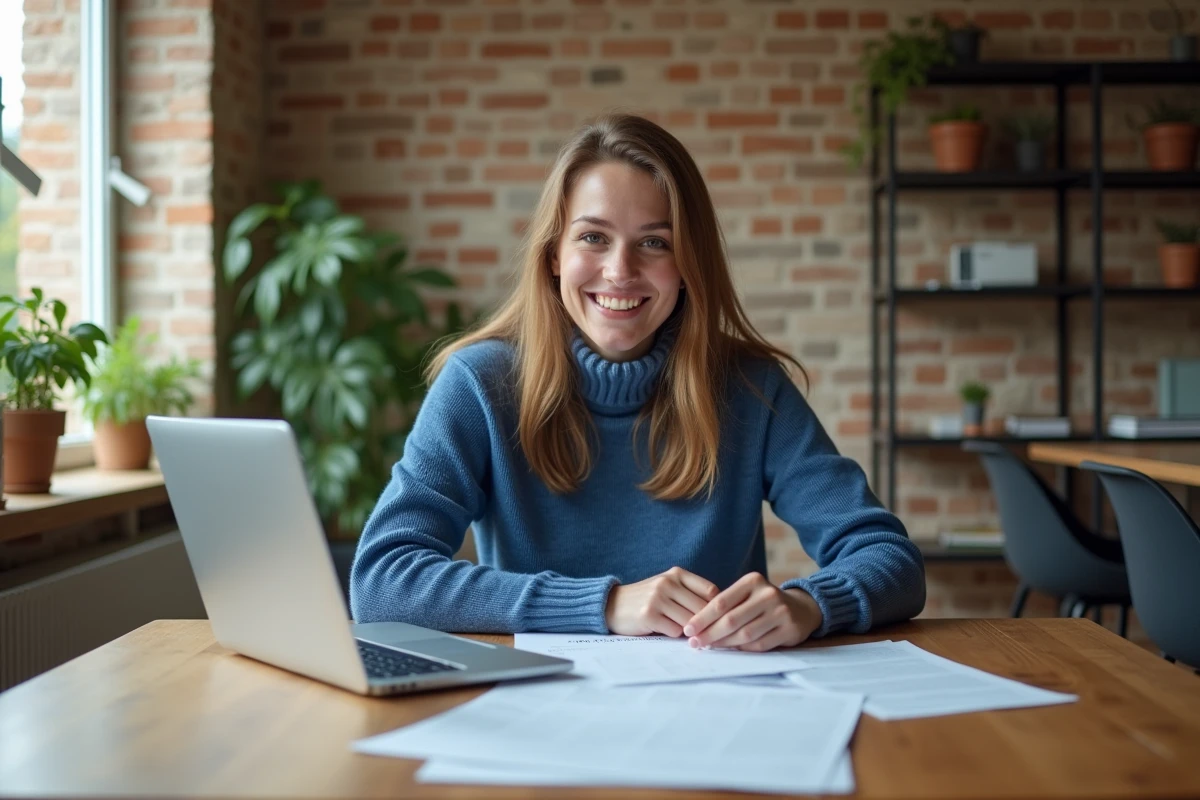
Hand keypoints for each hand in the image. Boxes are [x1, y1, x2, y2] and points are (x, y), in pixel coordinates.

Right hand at [605, 567, 718, 636]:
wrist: (612, 605)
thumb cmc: (647, 599)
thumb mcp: (668, 587)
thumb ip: (690, 594)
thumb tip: (720, 613)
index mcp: (676, 573)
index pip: (710, 591)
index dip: (718, 608)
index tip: (719, 620)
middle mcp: (667, 583)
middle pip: (702, 608)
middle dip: (707, 624)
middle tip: (710, 635)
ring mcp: (657, 598)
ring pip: (689, 621)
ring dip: (691, 632)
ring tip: (689, 635)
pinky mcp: (649, 615)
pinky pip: (674, 631)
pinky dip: (675, 636)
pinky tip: (668, 632)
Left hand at [682, 572, 822, 651]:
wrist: (801, 608)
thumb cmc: (763, 602)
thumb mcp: (747, 594)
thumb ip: (726, 605)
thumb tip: (697, 626)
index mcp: (752, 581)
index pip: (721, 601)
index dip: (702, 617)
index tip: (688, 629)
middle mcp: (767, 594)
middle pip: (731, 619)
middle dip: (709, 633)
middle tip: (694, 643)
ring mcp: (780, 612)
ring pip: (745, 634)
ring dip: (724, 644)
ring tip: (709, 647)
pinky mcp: (789, 630)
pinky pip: (759, 644)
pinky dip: (743, 649)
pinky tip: (731, 649)